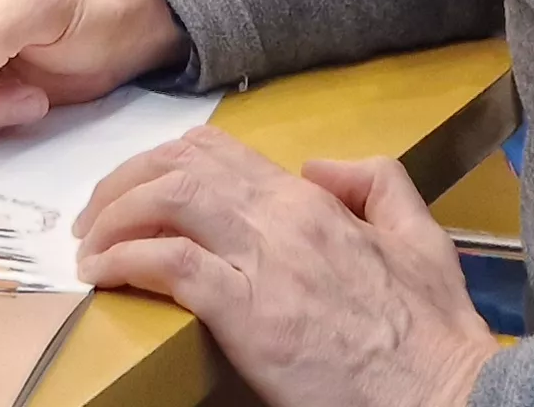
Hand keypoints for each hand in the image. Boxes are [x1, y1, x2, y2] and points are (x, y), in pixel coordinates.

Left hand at [75, 131, 494, 406]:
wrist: (443, 390)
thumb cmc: (432, 331)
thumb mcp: (421, 237)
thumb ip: (377, 184)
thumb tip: (319, 166)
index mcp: (316, 201)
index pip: (219, 151)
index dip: (162, 163)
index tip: (135, 191)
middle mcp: (284, 215)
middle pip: (180, 166)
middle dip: (122, 184)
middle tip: (94, 219)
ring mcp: (264, 261)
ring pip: (166, 201)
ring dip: (113, 217)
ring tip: (89, 248)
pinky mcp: (247, 312)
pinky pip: (169, 263)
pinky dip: (125, 258)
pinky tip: (104, 273)